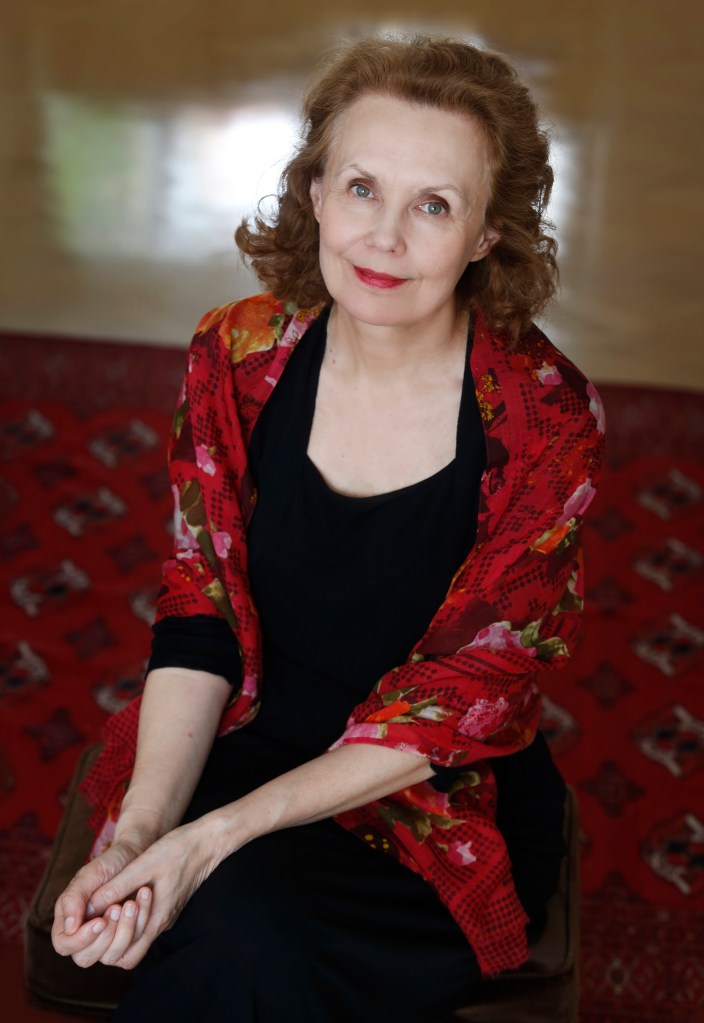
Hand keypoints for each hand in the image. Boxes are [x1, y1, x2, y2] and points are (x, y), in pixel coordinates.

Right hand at [52, 836, 150, 963]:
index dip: (80, 939)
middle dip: (104, 937)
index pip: (64, 945)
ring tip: (131, 904)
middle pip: (84, 958)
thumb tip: (69, 929)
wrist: (137, 856)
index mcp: (69, 920)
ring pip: (109, 957)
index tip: (100, 921)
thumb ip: (73, 899)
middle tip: (117, 907)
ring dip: (123, 934)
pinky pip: (130, 954)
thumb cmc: (109, 863)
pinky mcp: (127, 941)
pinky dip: (138, 935)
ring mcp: (106, 940)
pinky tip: (142, 911)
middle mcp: (85, 935)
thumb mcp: (88, 875)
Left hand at [54, 817, 224, 969]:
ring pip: (135, 939)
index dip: (107, 944)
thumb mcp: (143, 865)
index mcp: (157, 918)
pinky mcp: (167, 906)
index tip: (99, 918)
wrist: (208, 841)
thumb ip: (117, 887)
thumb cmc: (178, 850)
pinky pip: (143, 924)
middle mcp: (161, 923)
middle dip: (110, 939)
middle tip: (103, 912)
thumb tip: (88, 907)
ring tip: (111, 903)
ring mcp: (165, 915)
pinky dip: (128, 918)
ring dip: (119, 928)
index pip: (126, 954)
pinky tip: (121, 898)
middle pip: (129, 952)